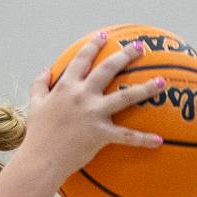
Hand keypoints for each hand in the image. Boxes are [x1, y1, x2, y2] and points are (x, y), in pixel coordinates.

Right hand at [22, 35, 167, 183]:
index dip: (93, 45)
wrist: (39, 160)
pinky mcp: (101, 134)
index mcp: (65, 87)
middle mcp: (82, 96)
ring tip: (163, 82)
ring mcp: (93, 114)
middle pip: (108, 69)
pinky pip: (127, 136)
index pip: (81, 60)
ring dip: (146, 88)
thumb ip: (39, 85)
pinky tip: (159, 140)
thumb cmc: (37, 135)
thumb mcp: (34, 106)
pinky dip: (143, 139)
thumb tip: (45, 70)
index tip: (103, 35)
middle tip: (141, 46)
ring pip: (126, 96)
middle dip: (125, 55)